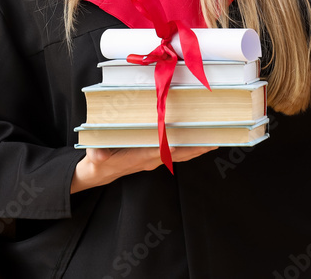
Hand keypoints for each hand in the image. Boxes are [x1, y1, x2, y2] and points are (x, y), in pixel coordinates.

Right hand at [70, 145, 216, 192]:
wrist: (101, 171)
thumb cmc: (99, 160)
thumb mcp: (95, 156)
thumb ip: (97, 155)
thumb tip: (99, 156)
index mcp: (136, 157)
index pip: (154, 153)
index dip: (165, 149)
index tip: (176, 145)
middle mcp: (150, 160)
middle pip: (176, 154)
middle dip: (194, 148)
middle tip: (212, 141)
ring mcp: (155, 159)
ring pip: (181, 154)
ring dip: (197, 148)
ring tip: (215, 140)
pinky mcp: (157, 157)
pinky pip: (178, 153)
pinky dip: (191, 148)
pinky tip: (202, 143)